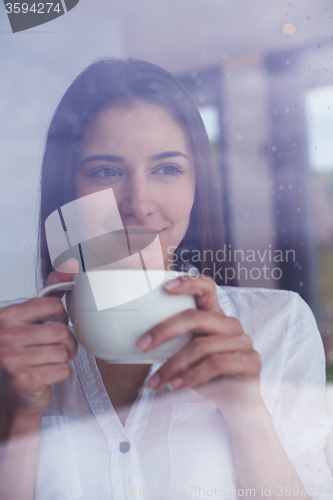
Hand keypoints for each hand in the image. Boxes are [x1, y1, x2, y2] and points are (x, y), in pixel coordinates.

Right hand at [0, 259, 78, 420]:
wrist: (10, 394)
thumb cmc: (20, 355)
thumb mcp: (28, 321)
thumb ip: (47, 294)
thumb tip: (68, 268)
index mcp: (7, 316)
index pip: (53, 306)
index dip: (62, 318)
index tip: (57, 325)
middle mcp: (6, 335)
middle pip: (61, 331)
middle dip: (68, 342)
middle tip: (63, 347)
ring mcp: (12, 359)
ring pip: (63, 352)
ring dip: (65, 359)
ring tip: (53, 361)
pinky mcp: (23, 380)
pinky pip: (63, 370)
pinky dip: (63, 373)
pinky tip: (50, 374)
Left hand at [137, 275, 262, 420]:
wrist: (236, 404)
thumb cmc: (207, 375)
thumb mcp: (188, 353)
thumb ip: (176, 341)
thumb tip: (140, 339)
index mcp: (216, 315)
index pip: (206, 287)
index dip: (188, 283)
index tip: (165, 288)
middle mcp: (231, 324)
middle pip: (195, 317)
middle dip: (164, 330)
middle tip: (142, 345)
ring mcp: (243, 341)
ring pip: (201, 346)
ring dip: (172, 365)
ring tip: (155, 380)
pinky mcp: (251, 361)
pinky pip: (215, 364)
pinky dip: (191, 376)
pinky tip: (176, 386)